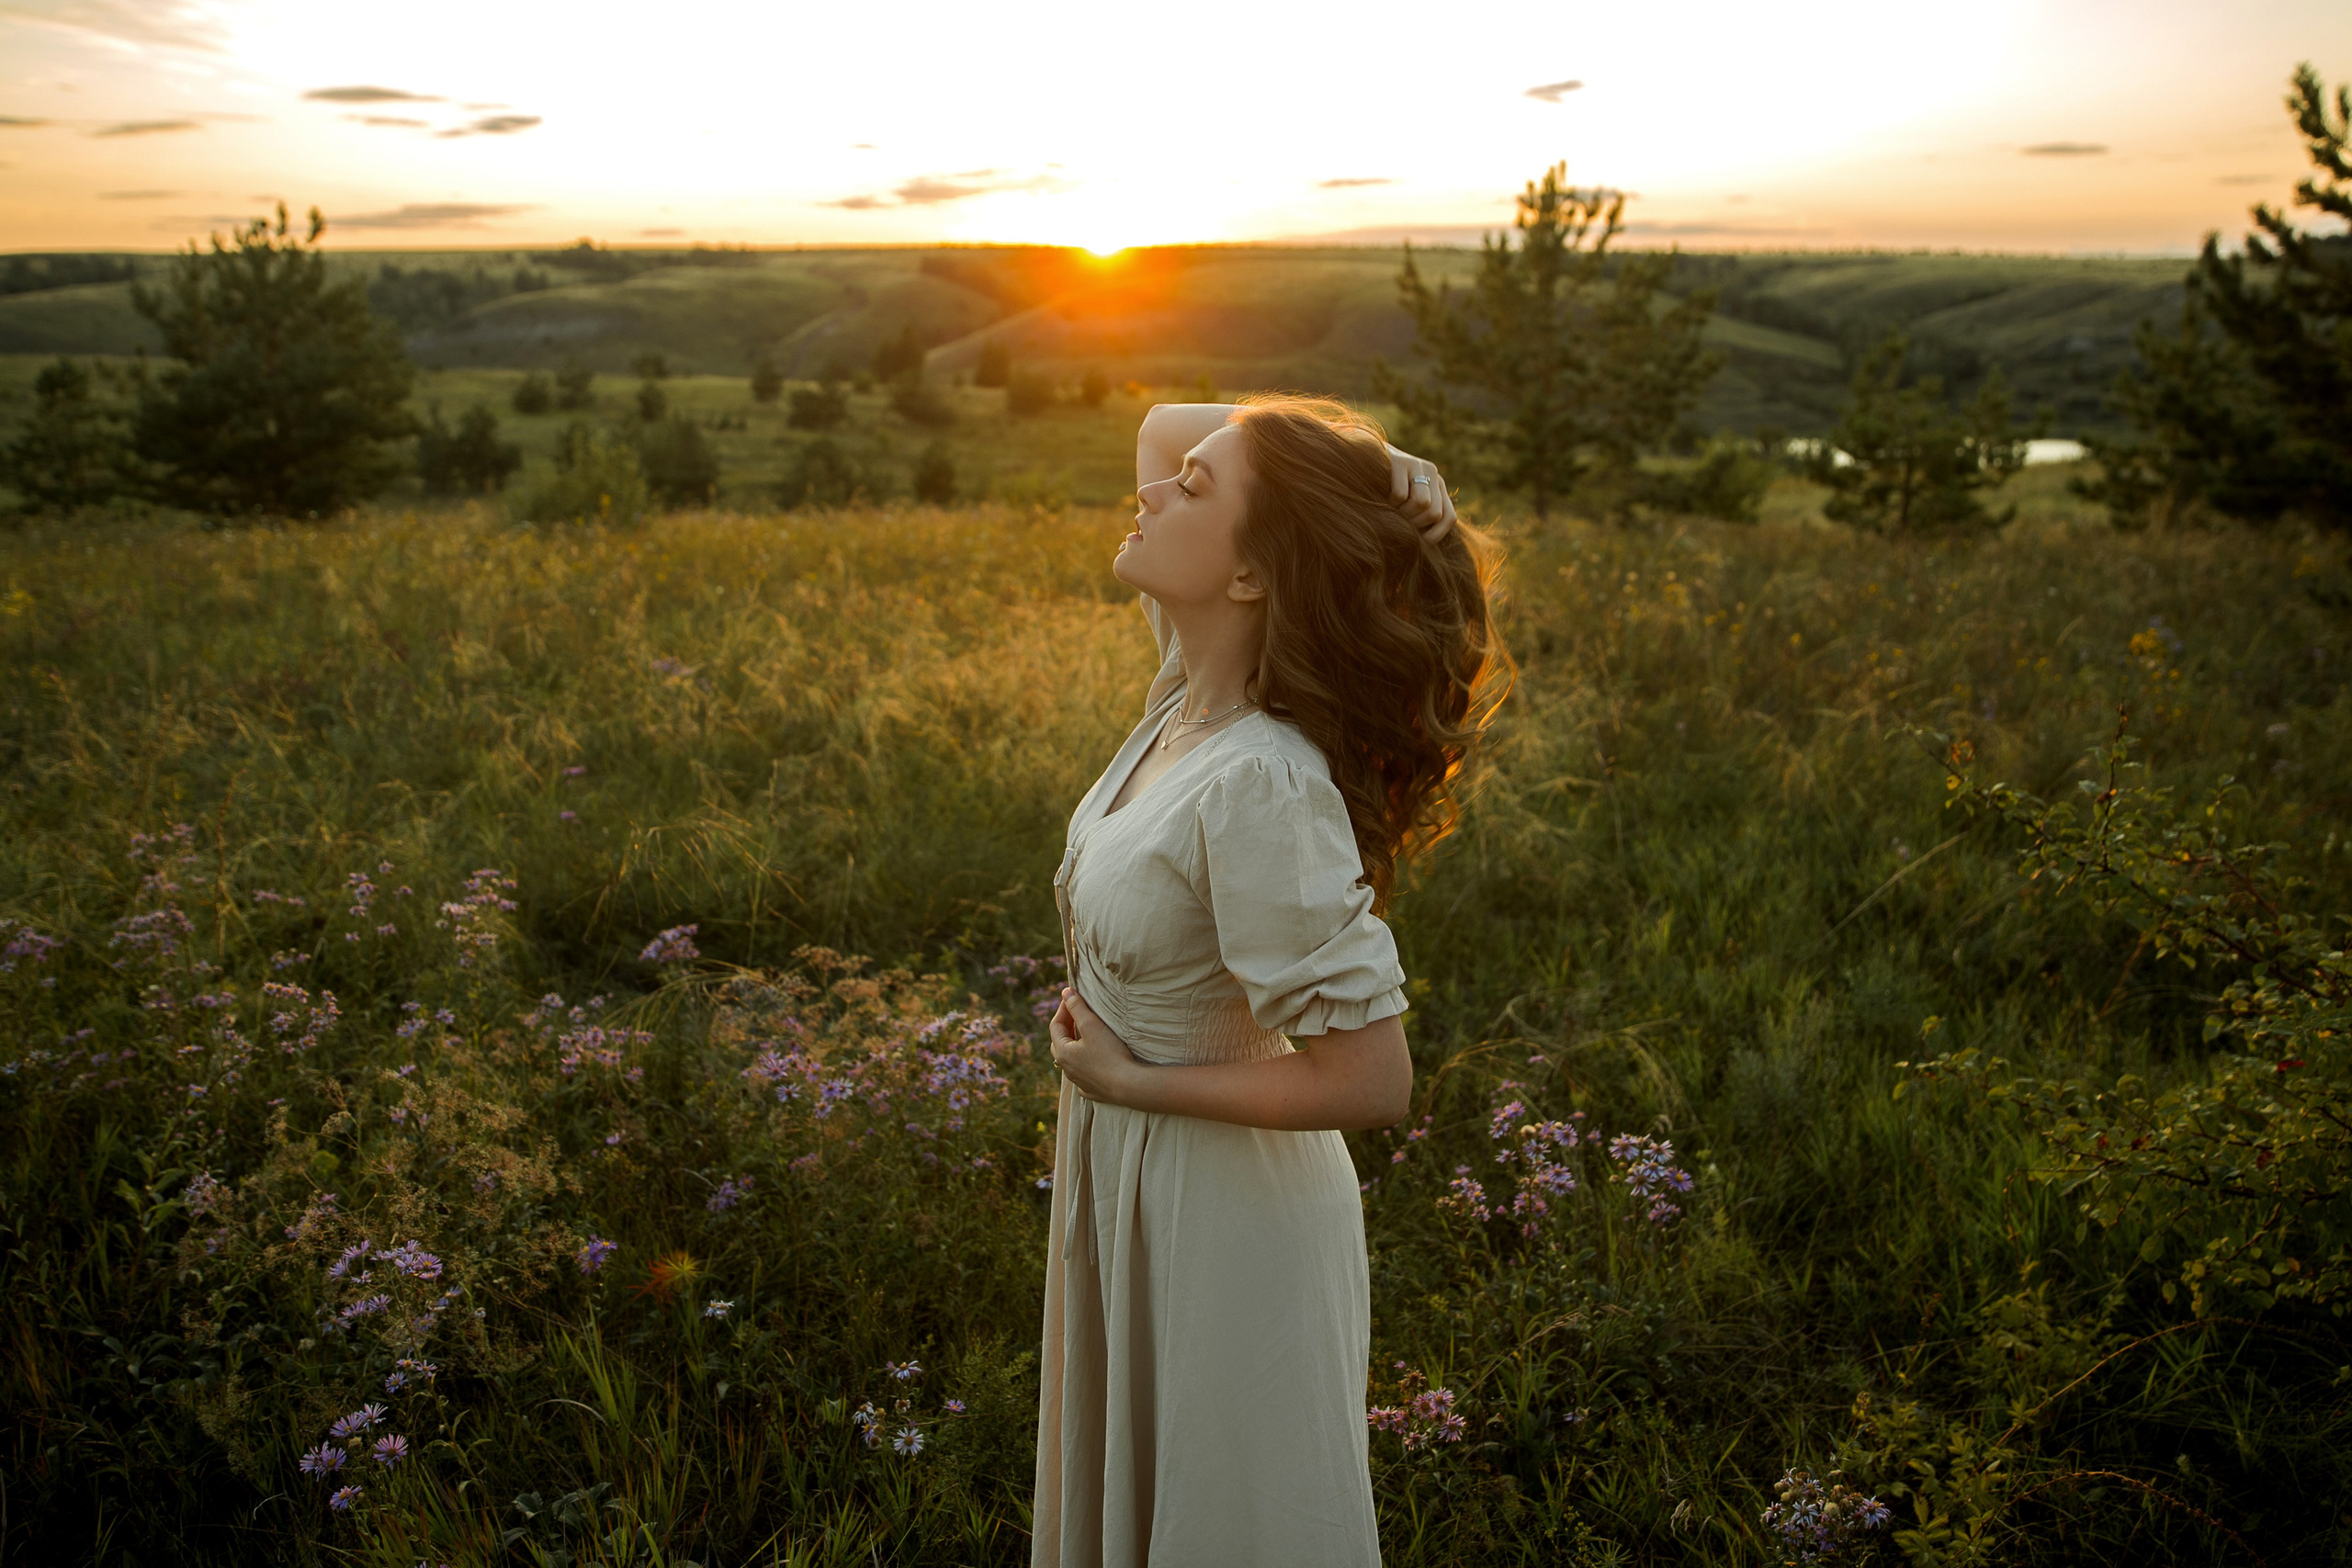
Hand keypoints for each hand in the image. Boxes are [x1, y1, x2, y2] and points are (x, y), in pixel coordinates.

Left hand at [1049, 986, 1142, 1103]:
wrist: (1129, 1086)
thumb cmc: (1110, 1054)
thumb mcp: (1092, 1025)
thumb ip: (1077, 1007)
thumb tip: (1066, 993)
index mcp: (1063, 1053)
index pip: (1055, 1026)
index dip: (1063, 1009)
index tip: (1072, 996)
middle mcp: (1067, 1070)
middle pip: (1060, 1043)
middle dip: (1066, 1027)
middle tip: (1077, 1014)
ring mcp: (1079, 1082)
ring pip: (1071, 1061)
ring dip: (1076, 1046)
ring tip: (1086, 1035)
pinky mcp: (1092, 1091)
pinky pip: (1083, 1076)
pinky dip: (1085, 1064)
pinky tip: (1093, 1061)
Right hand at [1386, 445, 1456, 543]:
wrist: (1362, 458)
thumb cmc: (1382, 489)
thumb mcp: (1406, 503)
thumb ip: (1419, 517)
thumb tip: (1425, 544)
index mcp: (1437, 484)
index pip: (1449, 517)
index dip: (1435, 535)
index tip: (1418, 541)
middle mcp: (1432, 472)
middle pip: (1434, 512)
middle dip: (1414, 524)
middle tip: (1398, 521)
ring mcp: (1416, 464)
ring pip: (1422, 503)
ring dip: (1402, 514)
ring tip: (1391, 510)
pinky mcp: (1399, 461)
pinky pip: (1401, 494)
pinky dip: (1390, 503)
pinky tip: (1382, 498)